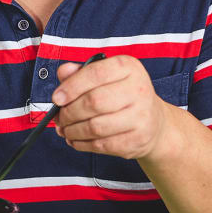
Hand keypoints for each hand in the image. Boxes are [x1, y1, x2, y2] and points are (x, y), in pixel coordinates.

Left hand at [52, 55, 167, 160]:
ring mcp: (141, 116)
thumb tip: (64, 72)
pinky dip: (82, 144)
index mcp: (129, 67)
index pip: (95, 73)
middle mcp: (138, 89)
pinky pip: (101, 145)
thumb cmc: (124, 95)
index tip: (57, 98)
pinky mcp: (137, 139)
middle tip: (59, 117)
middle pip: (93, 102)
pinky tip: (76, 139)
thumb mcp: (107, 76)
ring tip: (65, 129)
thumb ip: (83, 73)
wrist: (154, 121)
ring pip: (95, 127)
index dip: (72, 86)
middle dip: (69, 112)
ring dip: (73, 130)